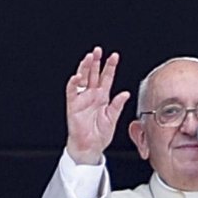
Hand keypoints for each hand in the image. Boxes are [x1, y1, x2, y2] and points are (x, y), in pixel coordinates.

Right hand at [65, 47, 130, 164]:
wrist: (90, 147)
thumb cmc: (100, 135)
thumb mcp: (113, 119)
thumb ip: (118, 105)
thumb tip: (125, 93)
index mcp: (103, 97)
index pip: (107, 78)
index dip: (110, 67)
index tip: (114, 56)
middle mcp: (92, 95)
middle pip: (94, 74)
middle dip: (96, 62)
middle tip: (98, 50)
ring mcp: (82, 99)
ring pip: (83, 79)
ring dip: (85, 68)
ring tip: (89, 57)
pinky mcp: (73, 105)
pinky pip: (72, 91)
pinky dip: (74, 83)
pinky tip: (77, 76)